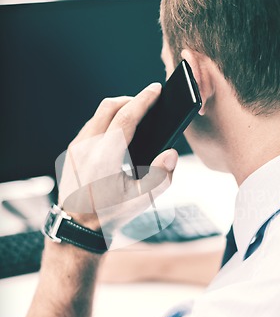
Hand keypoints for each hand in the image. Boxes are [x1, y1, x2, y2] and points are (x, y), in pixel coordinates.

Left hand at [57, 83, 177, 230]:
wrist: (77, 227)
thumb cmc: (110, 215)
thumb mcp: (141, 202)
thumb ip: (161, 177)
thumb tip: (170, 154)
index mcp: (105, 157)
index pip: (126, 117)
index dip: (144, 100)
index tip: (156, 90)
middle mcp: (87, 148)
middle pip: (109, 107)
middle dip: (131, 100)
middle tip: (148, 103)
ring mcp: (77, 148)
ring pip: (98, 114)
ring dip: (118, 110)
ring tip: (136, 117)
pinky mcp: (72, 151)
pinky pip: (91, 125)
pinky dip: (106, 121)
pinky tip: (118, 133)